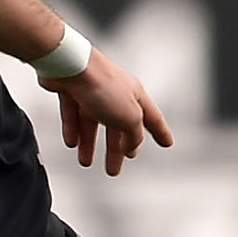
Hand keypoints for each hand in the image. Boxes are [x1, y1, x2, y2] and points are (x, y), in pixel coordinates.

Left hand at [48, 48, 172, 176]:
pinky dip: (73, 129)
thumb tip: (132, 146)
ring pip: (92, 123)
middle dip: (116, 149)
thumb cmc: (103, 87)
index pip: (152, 118)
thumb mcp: (129, 117)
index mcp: (135, 96)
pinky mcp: (70, 89)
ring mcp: (91, 91)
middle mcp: (115, 93)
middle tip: (114, 170)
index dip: (160, 132)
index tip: (167, 144)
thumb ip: (133, 134)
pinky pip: (73, 114)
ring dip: (90, 143)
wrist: (69, 66)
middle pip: (118, 126)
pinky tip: (72, 143)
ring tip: (85, 163)